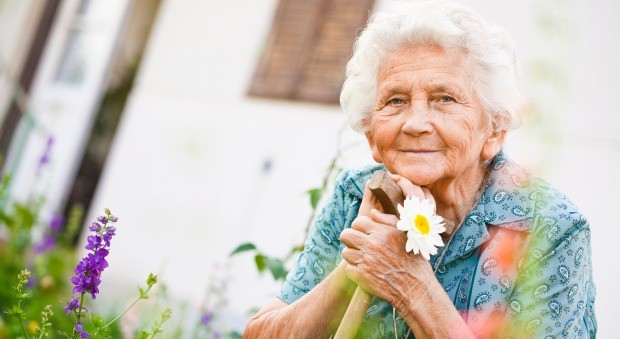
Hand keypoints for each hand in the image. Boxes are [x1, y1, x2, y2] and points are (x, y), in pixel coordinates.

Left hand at [339, 173, 437, 311]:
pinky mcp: (361, 277)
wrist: (415, 289)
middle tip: (359, 245)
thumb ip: (388, 221)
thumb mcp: (407, 236)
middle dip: (351, 239)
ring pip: (345, 252)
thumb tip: (372, 213)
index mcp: (383, 233)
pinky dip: (356, 271)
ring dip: (353, 256)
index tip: (365, 234)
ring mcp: (365, 261)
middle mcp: (372, 245)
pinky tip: (368, 272)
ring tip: (366, 260)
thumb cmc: (414, 261)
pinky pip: (349, 269)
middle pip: (345, 235)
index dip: (360, 228)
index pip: (358, 222)